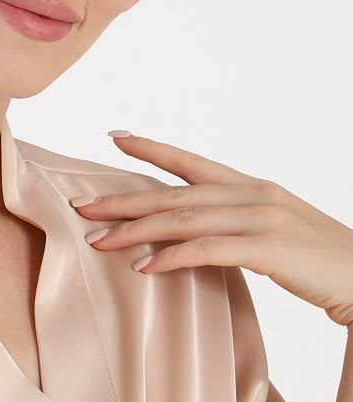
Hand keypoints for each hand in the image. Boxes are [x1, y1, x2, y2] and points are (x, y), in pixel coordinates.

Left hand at [70, 131, 352, 327]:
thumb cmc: (320, 259)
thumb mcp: (274, 229)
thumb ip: (235, 222)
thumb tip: (191, 230)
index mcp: (252, 186)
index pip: (192, 161)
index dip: (153, 149)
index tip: (116, 137)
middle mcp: (252, 194)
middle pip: (175, 194)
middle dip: (125, 200)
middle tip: (84, 205)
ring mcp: (260, 217)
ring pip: (183, 219)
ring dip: (135, 231)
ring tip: (99, 239)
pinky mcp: (268, 247)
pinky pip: (208, 250)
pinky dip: (173, 257)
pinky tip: (144, 266)